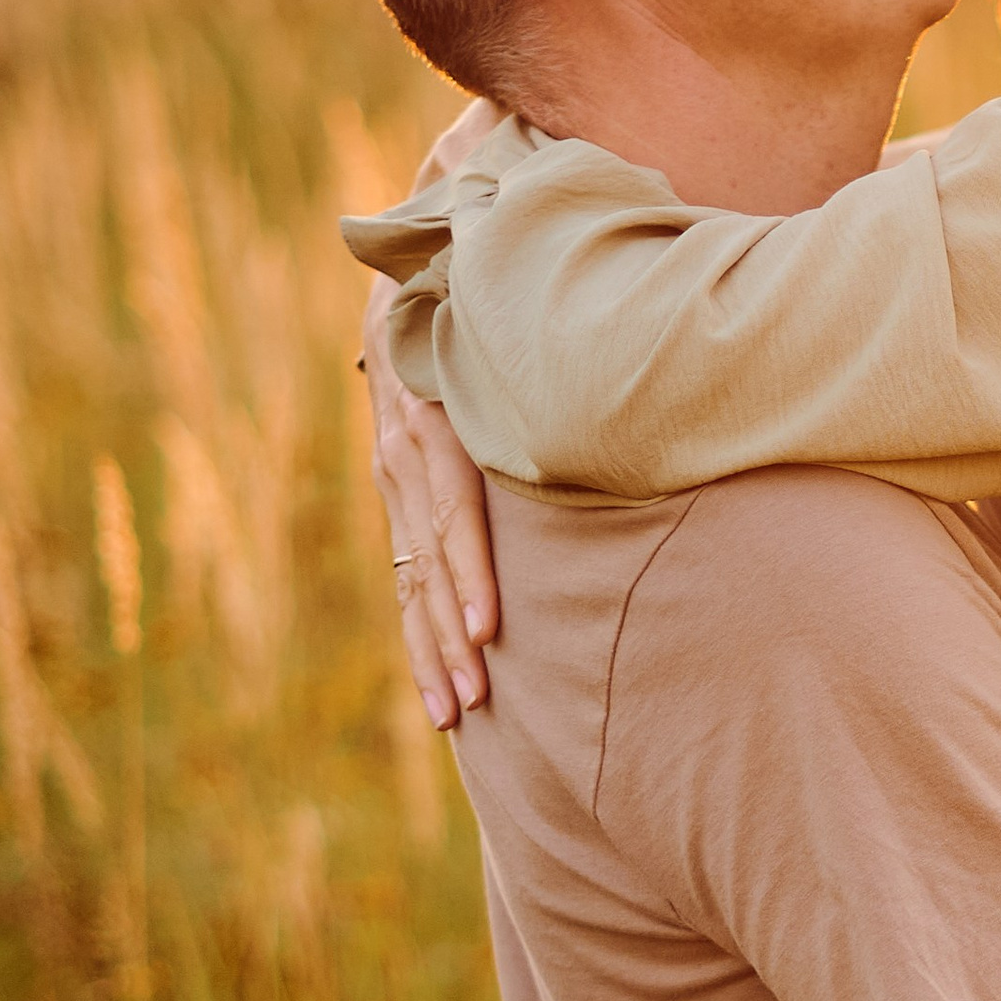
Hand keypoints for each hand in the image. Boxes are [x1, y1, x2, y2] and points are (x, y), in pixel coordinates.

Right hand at [363, 272, 497, 726]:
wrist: (406, 288)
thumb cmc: (476, 307)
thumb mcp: (493, 321)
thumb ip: (532, 343)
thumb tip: (606, 354)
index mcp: (432, 422)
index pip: (451, 513)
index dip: (470, 573)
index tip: (490, 630)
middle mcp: (403, 460)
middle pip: (428, 565)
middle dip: (452, 636)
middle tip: (479, 698)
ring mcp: (394, 486)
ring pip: (414, 585)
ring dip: (433, 653)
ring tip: (458, 713)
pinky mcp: (398, 505)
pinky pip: (407, 585)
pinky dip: (422, 642)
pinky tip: (440, 696)